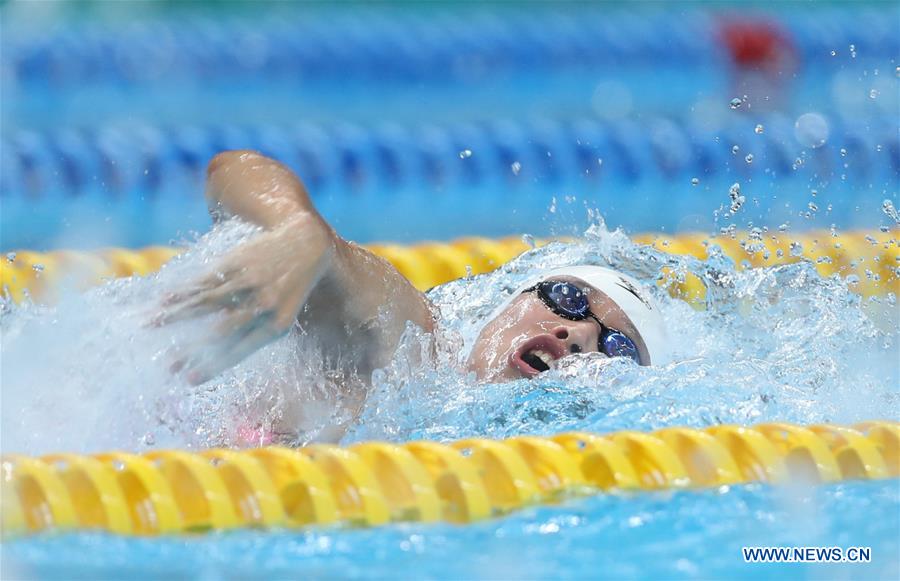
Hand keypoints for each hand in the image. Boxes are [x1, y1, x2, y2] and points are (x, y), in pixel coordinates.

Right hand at [157, 214, 332, 383]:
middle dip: (192, 351)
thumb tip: (217, 355)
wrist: (304, 244)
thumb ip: (254, 333)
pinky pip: (205, 281)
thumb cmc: (288, 289)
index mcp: (275, 326)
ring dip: (175, 316)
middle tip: (168, 366)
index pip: (239, 351)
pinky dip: (183, 291)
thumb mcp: (282, 315)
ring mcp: (248, 283)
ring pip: (206, 303)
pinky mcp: (237, 263)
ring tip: (150, 326)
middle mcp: (262, 306)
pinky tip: (163, 300)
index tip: (189, 380)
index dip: (214, 366)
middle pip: (220, 332)